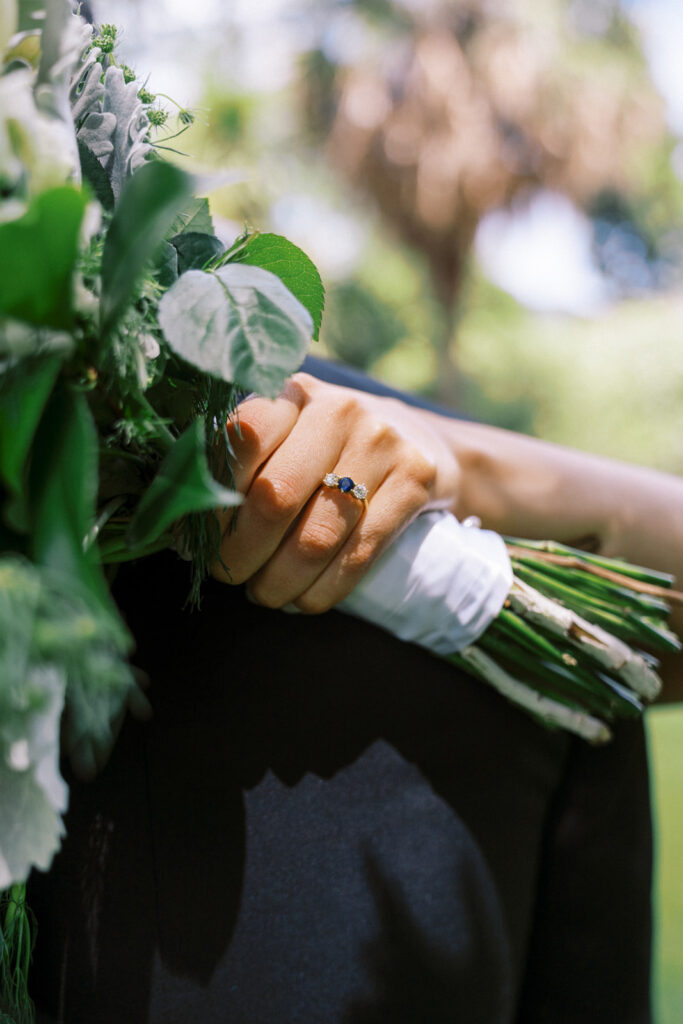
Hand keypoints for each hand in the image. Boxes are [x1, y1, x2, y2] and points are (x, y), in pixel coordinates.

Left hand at [212, 373, 460, 610]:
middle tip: (229, 575)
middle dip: (240, 553)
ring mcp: (382, 443)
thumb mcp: (287, 434)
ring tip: (265, 593)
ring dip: (279, 583)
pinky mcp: (415, 479)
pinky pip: (359, 555)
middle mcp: (338, 409)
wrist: (421, 440)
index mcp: (291, 393)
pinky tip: (304, 599)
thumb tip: (179, 528)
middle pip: (273, 498)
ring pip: (316, 537)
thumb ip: (238, 465)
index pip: (239, 438)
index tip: (201, 534)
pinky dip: (322, 591)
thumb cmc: (329, 447)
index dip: (213, 498)